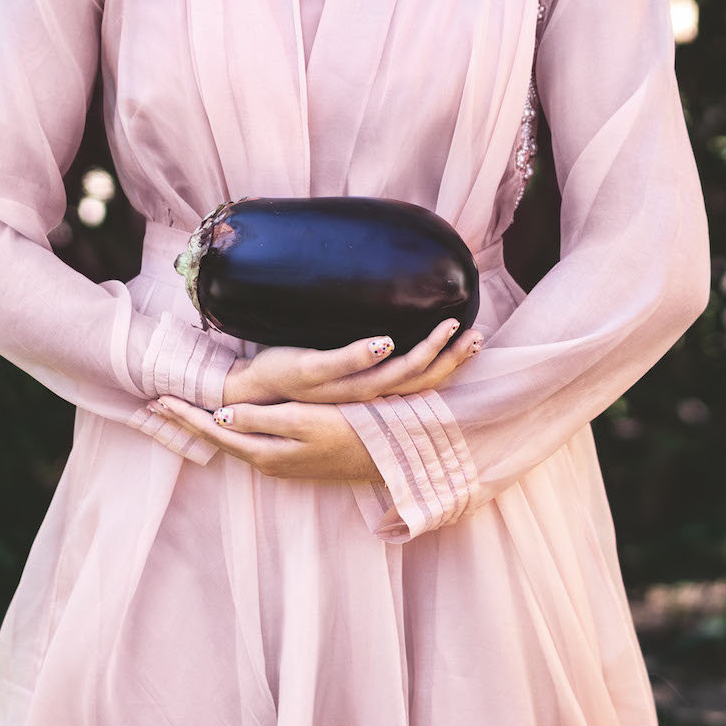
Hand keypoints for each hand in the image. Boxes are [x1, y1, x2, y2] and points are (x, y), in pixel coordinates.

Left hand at [146, 394, 383, 482]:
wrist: (386, 458)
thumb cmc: (349, 431)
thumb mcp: (303, 421)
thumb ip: (262, 420)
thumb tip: (221, 419)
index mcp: (265, 452)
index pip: (214, 431)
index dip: (185, 415)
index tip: (157, 401)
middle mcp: (267, 461)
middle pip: (217, 439)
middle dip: (187, 422)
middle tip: (157, 406)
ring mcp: (280, 463)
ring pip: (231, 442)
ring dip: (205, 426)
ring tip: (182, 412)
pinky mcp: (294, 457)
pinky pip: (248, 442)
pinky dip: (228, 430)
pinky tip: (225, 423)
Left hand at [222, 317, 482, 406]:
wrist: (248, 397)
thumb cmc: (294, 385)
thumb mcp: (336, 378)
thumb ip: (362, 364)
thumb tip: (390, 341)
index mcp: (370, 397)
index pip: (423, 381)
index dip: (453, 363)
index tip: (478, 340)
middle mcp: (360, 397)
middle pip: (418, 379)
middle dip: (451, 358)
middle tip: (477, 335)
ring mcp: (338, 388)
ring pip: (390, 374)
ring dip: (421, 352)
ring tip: (447, 328)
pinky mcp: (312, 376)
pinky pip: (344, 366)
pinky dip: (365, 354)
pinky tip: (386, 341)